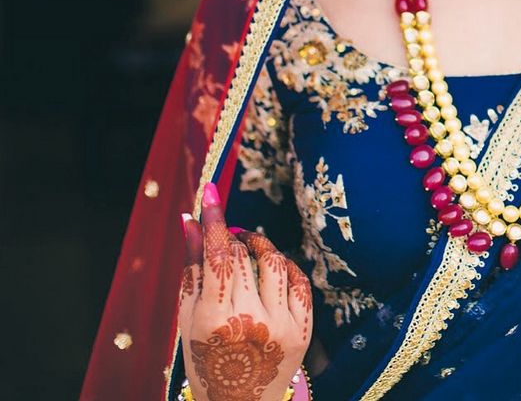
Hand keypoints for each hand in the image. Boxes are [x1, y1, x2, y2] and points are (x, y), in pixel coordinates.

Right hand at [178, 181, 313, 400]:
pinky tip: (270, 268)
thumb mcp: (189, 317)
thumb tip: (191, 220)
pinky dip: (283, 266)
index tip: (210, 191)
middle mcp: (249, 322)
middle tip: (224, 239)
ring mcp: (280, 326)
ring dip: (258, 245)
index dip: (215, 219)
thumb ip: (192, 268)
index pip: (217, 256)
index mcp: (213, 322)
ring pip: (273, 260)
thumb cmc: (206, 357)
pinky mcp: (304, 329)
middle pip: (243, 256)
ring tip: (246, 246)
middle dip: (231, 240)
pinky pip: (298, 279)